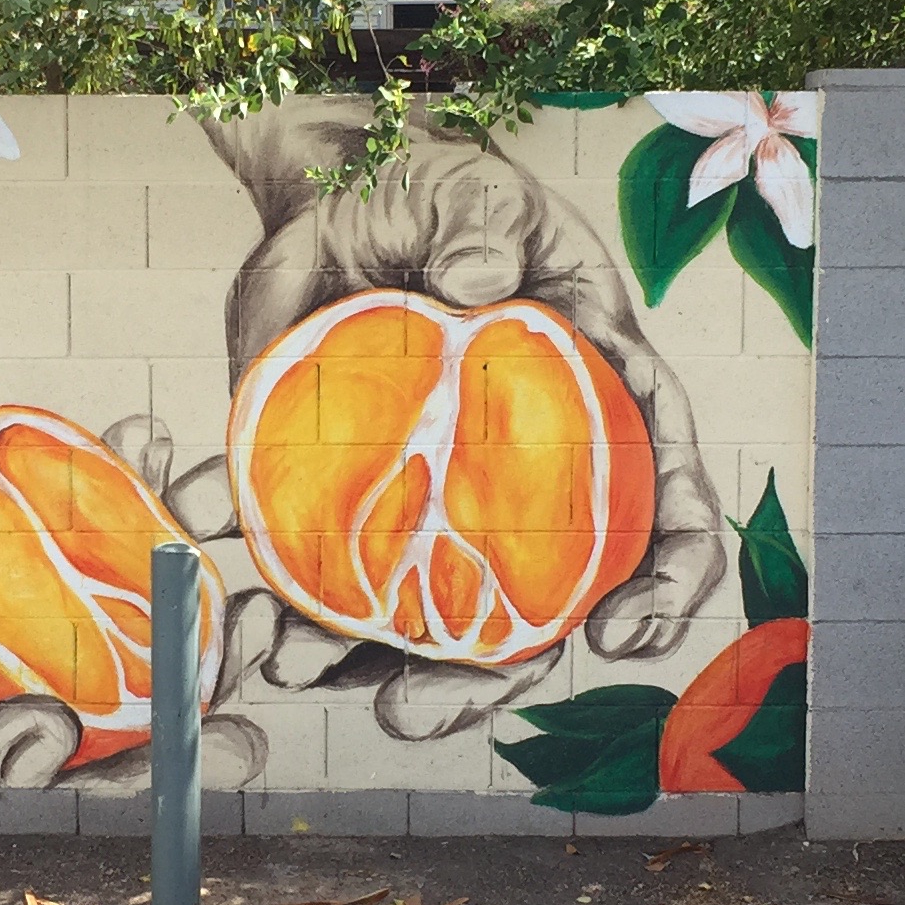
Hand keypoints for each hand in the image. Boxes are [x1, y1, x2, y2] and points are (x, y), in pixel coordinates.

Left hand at [203, 102, 726, 728]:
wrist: (339, 203)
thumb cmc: (441, 192)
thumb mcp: (475, 190)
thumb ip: (484, 227)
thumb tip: (478, 279)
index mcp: (603, 412)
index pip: (665, 513)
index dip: (666, 583)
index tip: (627, 634)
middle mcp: (530, 484)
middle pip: (533, 611)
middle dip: (476, 683)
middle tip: (407, 715)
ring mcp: (441, 505)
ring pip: (424, 617)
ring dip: (356, 662)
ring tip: (291, 667)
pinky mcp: (356, 500)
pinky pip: (326, 569)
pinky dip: (278, 596)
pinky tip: (237, 606)